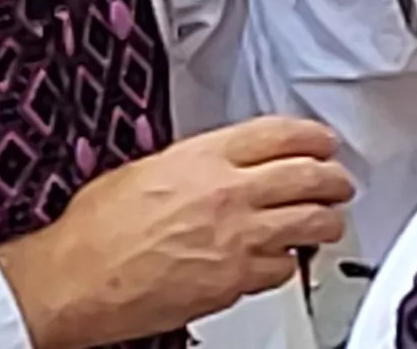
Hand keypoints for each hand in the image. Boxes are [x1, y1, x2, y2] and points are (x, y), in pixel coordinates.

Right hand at [0, 115, 351, 346]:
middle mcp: (228, 193)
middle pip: (309, 176)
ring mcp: (237, 239)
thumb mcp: (142, 171)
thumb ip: (189, 164)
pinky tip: (282, 261)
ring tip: (328, 222)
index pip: (280, 133)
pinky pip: (284, 269)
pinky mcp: (236, 282)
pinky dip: (289, 265)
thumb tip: (210, 165)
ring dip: (326, 222)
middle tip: (339, 182)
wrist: (77, 279)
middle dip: (334, 179)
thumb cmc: (95, 231)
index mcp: (202, 157)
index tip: (323, 142)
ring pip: (311, 224)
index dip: (313, 137)